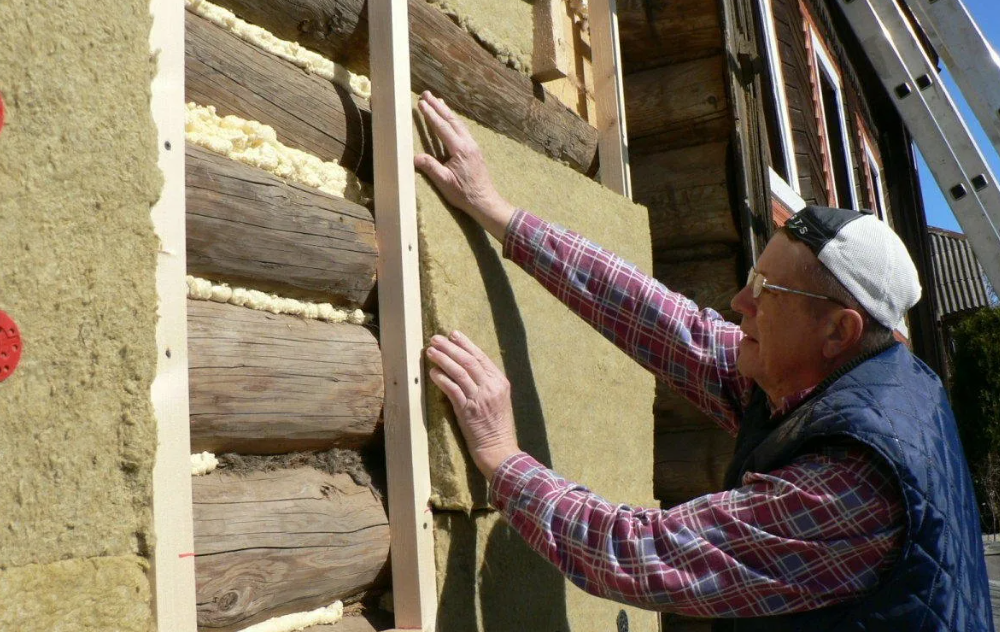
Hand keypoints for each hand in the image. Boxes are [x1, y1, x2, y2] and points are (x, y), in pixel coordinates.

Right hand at [414, 91, 515, 240]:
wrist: (484, 201)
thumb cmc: (464, 194)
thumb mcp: (444, 182)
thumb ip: (430, 167)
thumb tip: (415, 157)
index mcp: (460, 149)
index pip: (442, 127)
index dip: (430, 115)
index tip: (421, 103)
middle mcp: (468, 144)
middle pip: (451, 120)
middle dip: (438, 106)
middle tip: (427, 94)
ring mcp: (473, 146)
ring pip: (458, 123)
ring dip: (447, 111)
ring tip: (438, 101)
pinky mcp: (474, 150)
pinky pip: (463, 130)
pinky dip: (454, 121)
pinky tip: (451, 119)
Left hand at [425, 330, 519, 478]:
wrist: (499, 450)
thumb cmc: (497, 427)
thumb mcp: (499, 401)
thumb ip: (487, 384)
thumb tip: (468, 369)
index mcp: (500, 383)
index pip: (481, 358)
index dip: (466, 344)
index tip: (454, 334)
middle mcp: (491, 388)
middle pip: (469, 361)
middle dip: (451, 347)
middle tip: (436, 338)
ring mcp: (480, 399)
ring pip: (460, 372)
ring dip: (443, 359)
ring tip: (431, 351)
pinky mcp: (468, 411)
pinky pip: (453, 390)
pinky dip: (442, 379)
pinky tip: (433, 372)